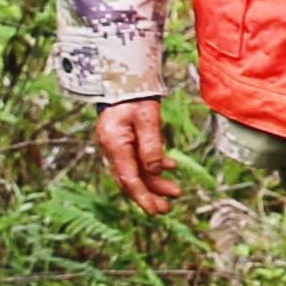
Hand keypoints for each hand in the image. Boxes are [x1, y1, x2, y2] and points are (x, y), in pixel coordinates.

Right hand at [94, 97, 175, 212]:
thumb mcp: (148, 118)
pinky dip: (153, 165)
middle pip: (130, 178)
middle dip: (148, 195)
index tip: (155, 211)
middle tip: (166, 209)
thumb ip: (152, 145)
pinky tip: (170, 167)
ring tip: (174, 192)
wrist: (123, 74)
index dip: (142, 197)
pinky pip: (137, 158)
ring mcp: (116, 143)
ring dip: (154, 182)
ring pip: (135, 170)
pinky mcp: (123, 139)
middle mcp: (112, 147)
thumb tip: (157, 171)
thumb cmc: (135, 92)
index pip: (129, 178)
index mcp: (115, 143)